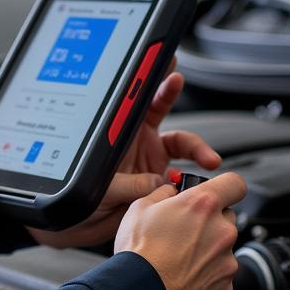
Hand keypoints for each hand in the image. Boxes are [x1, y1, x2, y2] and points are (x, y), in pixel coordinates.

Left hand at [27, 63, 221, 248]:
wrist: (80, 227)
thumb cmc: (80, 203)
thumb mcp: (100, 191)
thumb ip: (128, 185)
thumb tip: (153, 183)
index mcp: (117, 136)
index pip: (132, 100)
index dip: (146, 79)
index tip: (157, 61)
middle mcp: (134, 141)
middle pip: (156, 107)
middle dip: (167, 89)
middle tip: (175, 79)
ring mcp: (149, 158)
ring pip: (181, 143)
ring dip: (197, 148)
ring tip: (209, 159)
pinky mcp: (160, 179)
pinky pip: (184, 173)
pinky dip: (194, 179)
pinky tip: (195, 187)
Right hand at [115, 171, 246, 289]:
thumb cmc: (139, 254)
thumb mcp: (140, 208)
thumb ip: (164, 194)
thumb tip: (171, 192)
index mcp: (202, 205)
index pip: (235, 183)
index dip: (226, 185)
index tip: (218, 190)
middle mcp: (222, 231)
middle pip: (227, 216)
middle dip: (210, 220)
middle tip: (184, 230)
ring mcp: (227, 262)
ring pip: (223, 247)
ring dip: (207, 249)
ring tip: (178, 258)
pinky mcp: (226, 288)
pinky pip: (220, 275)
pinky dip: (206, 274)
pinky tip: (184, 276)